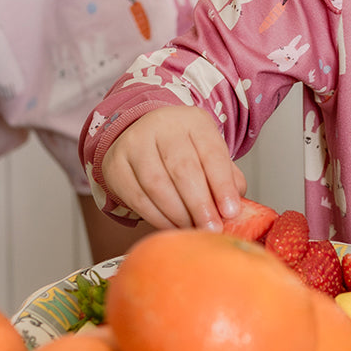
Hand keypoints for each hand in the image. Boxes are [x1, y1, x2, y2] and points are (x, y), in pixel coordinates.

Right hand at [101, 105, 247, 231]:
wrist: (146, 135)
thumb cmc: (186, 149)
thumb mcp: (210, 153)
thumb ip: (227, 177)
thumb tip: (235, 208)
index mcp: (194, 121)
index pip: (211, 153)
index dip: (222, 185)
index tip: (231, 212)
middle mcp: (162, 126)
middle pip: (183, 169)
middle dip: (200, 204)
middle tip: (211, 228)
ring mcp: (134, 143)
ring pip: (157, 185)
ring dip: (178, 214)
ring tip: (193, 229)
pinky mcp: (115, 165)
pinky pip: (136, 198)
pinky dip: (156, 217)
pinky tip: (171, 226)